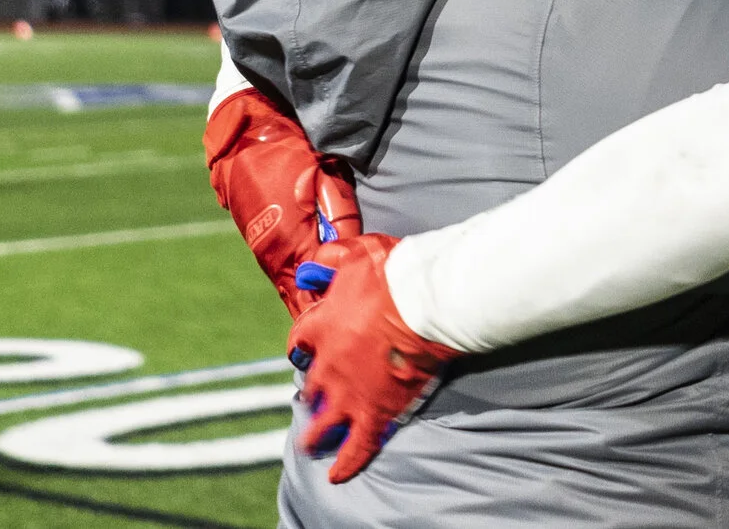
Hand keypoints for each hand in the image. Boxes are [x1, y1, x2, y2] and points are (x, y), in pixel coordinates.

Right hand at [204, 89, 363, 318]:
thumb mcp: (327, 178)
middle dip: (319, 307)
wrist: (246, 134)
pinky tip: (310, 284)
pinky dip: (293, 278)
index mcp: (291, 240)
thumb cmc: (292, 151)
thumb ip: (341, 217)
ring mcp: (260, 246)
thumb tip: (349, 250)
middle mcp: (271, 250)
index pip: (312, 288)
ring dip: (305, 294)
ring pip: (286, 282)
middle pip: (297, 294)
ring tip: (331, 307)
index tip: (348, 316)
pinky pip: (278, 268)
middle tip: (344, 320)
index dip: (329, 305)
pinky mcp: (255, 238)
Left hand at [287, 234, 457, 482]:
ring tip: (311, 444)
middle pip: (310, 385)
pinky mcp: (375, 413)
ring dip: (315, 434)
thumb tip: (320, 258)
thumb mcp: (359, 254)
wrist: (427, 303)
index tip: (309, 349)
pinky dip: (347, 463)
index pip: (300, 342)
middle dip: (311, 392)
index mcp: (321, 328)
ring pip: (322, 423)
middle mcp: (327, 366)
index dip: (305, 346)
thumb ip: (335, 257)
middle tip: (314, 398)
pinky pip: (358, 447)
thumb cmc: (397, 274)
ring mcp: (349, 394)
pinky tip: (338, 475)